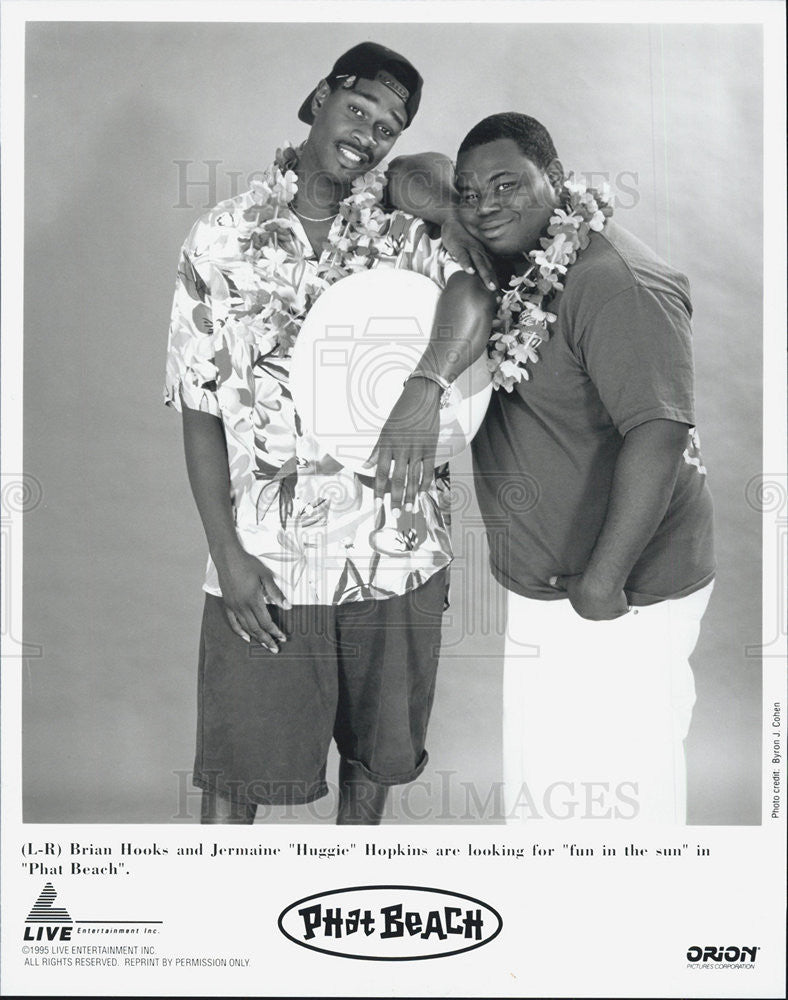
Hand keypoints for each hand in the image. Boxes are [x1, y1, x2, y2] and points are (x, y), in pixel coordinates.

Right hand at [214, 546, 290, 651]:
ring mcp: (234, 606)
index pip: (266, 622)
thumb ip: (276, 593)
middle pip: (256, 628)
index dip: (275, 631)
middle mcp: (243, 606)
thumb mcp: (266, 576)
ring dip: (256, 638)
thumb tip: (288, 606)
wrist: (228, 558)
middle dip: (267, 640)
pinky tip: (246, 637)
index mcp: (254, 600)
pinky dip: (239, 631)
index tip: (283, 638)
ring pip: (246, 627)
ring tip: (264, 645)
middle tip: (275, 649)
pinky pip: (233, 622)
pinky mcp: (228, 604)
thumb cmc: (248, 565)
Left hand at [364, 378, 440, 513]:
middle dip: (395, 498)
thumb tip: (365, 466)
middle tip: (395, 514)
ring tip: (409, 509)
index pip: (381, 472)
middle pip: (398, 478)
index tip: (376, 506)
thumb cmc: (401, 412)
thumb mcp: (384, 429)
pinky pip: (428, 469)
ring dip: (411, 495)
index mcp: (387, 443)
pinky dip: (426, 483)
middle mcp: (402, 448)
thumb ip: (376, 450)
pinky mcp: (431, 447)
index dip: (378, 490)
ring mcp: (418, 448)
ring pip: (414, 477)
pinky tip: (423, 494)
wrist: (422, 396)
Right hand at [441, 212, 497, 291]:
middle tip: (496, 291)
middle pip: (486, 266)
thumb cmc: (460, 236)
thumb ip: (473, 258)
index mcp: (480, 252)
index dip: (493, 278)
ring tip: (489, 286)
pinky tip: (470, 272)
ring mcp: (468, 248)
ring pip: (478, 262)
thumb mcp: (469, 247)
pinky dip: (467, 264)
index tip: (498, 290)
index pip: (489, 267)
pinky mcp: (458, 246)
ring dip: (484, 274)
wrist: (452, 219)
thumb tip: (476, 272)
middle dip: (492, 279)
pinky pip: (463, 256)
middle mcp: (477, 250)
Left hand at [549, 573, 630, 620]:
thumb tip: (550, 580)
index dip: (591, 598)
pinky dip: (624, 605)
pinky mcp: (619, 612)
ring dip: (613, 605)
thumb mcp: (569, 582)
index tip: (595, 592)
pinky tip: (623, 597)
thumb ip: (560, 582)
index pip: (587, 607)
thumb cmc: (583, 583)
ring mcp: (608, 615)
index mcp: (582, 611)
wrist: (599, 585)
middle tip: (605, 592)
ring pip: (611, 611)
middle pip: (599, 610)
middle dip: (602, 603)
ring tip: (614, 595)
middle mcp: (595, 616)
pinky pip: (622, 609)